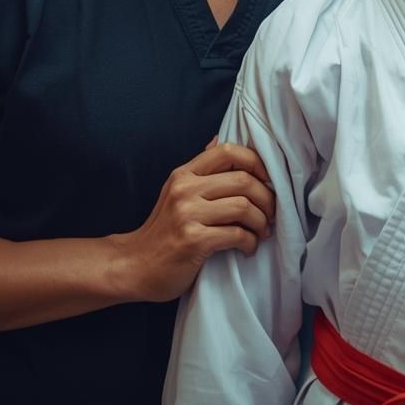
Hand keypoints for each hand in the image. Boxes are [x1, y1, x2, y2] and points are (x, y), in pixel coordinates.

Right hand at [112, 139, 275, 303]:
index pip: (228, 151)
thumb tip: (217, 138)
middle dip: (267, 198)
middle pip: (243, 180)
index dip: (256, 162)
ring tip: (262, 232)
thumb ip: (200, 169)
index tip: (268, 181)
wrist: (133, 266)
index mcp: (184, 174)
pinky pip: (236, 234)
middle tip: (271, 213)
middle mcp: (185, 189)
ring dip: (261, 222)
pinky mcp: (193, 240)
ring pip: (244, 206)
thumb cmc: (161, 231)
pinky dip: (250, 242)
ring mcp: (188, 214)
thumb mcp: (175, 192)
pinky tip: (248, 248)